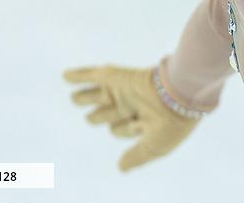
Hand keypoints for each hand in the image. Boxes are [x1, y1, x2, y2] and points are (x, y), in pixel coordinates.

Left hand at [63, 65, 199, 171]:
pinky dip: (78, 75)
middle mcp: (130, 105)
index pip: (122, 129)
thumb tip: (121, 168)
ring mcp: (121, 90)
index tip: (135, 129)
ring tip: (75, 98)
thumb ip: (136, 157)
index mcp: (142, 120)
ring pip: (95, 96)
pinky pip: (91, 75)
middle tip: (91, 118)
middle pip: (106, 114)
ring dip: (84, 98)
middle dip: (99, 117)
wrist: (177, 96)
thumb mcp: (154, 147)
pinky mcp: (114, 77)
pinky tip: (65, 76)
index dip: (124, 131)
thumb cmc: (170, 125)